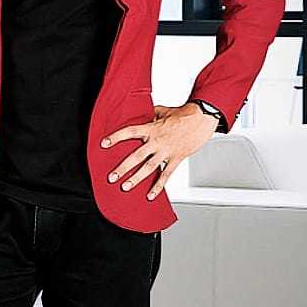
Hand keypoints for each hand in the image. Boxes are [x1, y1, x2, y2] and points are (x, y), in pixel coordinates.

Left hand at [100, 101, 219, 199]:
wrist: (202, 119)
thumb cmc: (184, 114)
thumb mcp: (163, 111)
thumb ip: (151, 114)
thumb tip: (142, 113)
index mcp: (152, 128)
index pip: (129, 132)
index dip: (116, 137)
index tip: (104, 143)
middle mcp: (157, 141)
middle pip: (136, 156)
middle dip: (122, 168)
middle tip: (111, 177)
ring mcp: (166, 152)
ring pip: (148, 168)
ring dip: (136, 179)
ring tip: (125, 187)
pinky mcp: (176, 159)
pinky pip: (166, 175)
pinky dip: (158, 187)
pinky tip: (150, 195)